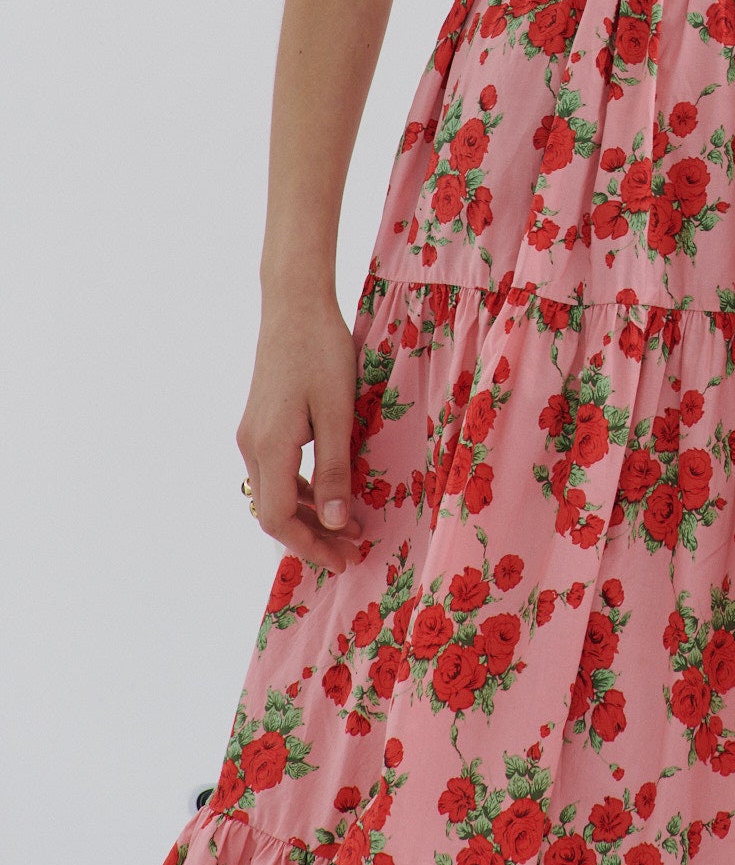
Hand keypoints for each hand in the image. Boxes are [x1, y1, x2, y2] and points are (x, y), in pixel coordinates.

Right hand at [236, 291, 366, 576]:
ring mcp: (252, 433)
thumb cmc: (322, 352)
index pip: (278, 519)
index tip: (343, 560)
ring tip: (348, 526)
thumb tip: (337, 523)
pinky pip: (276, 471)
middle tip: (352, 551)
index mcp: (269, 447)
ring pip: (274, 492)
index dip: (309, 546)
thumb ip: (336, 469)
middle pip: (273, 512)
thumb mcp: (338, 412)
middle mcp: (252, 445)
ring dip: (308, 514)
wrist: (294, 304)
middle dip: (312, 536)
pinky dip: (301, 489)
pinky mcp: (260, 421)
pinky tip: (330, 491)